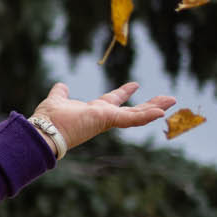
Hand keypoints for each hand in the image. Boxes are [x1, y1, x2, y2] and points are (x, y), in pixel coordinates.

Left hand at [32, 81, 177, 152]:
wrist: (44, 132)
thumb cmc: (48, 119)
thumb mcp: (57, 100)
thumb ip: (60, 94)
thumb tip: (61, 85)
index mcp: (92, 110)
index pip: (112, 101)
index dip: (123, 93)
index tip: (135, 85)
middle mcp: (102, 116)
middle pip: (131, 109)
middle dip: (149, 104)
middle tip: (167, 98)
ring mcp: (106, 119)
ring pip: (135, 114)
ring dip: (154, 108)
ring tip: (172, 101)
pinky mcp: (107, 120)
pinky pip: (131, 118)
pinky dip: (146, 115)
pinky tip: (161, 112)